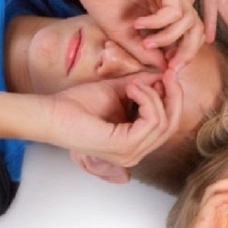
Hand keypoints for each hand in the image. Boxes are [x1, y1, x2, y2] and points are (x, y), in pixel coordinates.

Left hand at [44, 71, 182, 166]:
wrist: (52, 111)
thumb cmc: (78, 104)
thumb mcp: (120, 90)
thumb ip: (143, 86)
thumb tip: (165, 76)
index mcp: (135, 143)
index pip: (169, 124)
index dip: (173, 98)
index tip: (168, 75)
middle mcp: (135, 153)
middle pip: (172, 125)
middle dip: (174, 96)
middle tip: (168, 74)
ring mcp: (130, 153)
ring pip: (164, 121)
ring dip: (152, 95)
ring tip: (133, 83)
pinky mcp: (124, 147)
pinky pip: (152, 120)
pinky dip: (146, 99)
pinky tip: (131, 89)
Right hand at [69, 0, 203, 71]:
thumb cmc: (102, 2)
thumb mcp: (126, 36)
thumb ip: (146, 51)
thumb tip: (166, 68)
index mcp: (168, 12)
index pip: (190, 36)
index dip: (184, 55)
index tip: (170, 71)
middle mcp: (175, 0)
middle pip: (197, 30)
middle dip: (187, 52)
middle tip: (171, 66)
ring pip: (190, 22)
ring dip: (168, 38)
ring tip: (145, 41)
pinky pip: (175, 11)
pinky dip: (158, 23)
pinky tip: (138, 23)